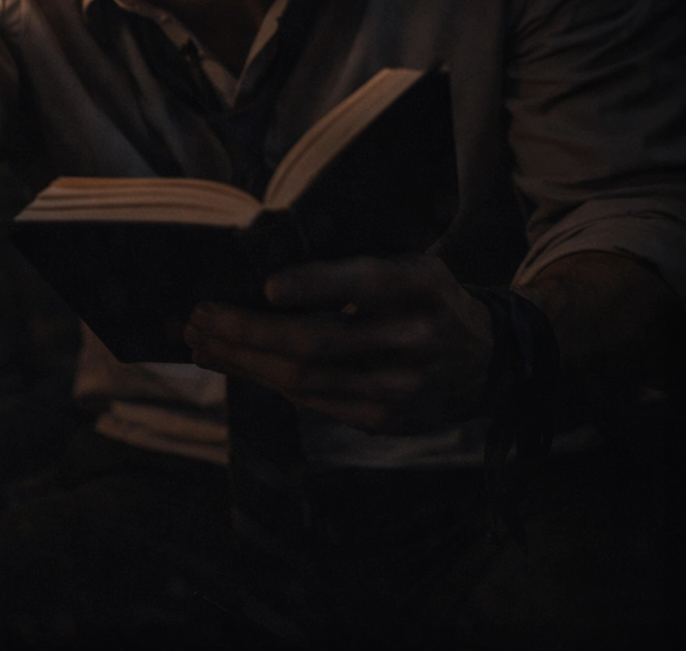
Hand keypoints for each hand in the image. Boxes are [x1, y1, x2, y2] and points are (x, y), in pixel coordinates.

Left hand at [183, 255, 492, 433]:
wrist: (488, 362)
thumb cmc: (426, 299)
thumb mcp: (409, 267)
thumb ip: (353, 271)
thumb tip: (264, 276)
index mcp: (421, 288)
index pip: (367, 285)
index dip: (317, 286)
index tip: (269, 287)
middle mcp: (413, 341)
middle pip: (318, 342)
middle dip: (248, 331)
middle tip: (198, 315)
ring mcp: (398, 389)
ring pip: (303, 379)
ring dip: (241, 360)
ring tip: (197, 340)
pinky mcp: (381, 419)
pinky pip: (309, 401)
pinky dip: (263, 380)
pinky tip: (231, 363)